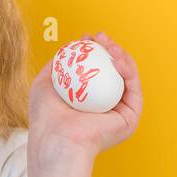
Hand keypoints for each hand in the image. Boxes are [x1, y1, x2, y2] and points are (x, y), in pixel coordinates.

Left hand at [28, 31, 143, 162]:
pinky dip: (128, 70)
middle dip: (109, 49)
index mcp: (87, 101)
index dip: (93, 51)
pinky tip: (117, 59)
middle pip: (112, 72)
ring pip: (125, 77)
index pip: (95, 71)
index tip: (86, 37)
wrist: (56, 138)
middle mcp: (104, 106)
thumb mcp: (44, 84)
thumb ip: (55, 66)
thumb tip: (65, 50)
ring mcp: (118, 112)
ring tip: (110, 45)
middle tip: (101, 37)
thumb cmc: (46, 117)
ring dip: (121, 55)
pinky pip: (132, 88)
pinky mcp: (130, 117)